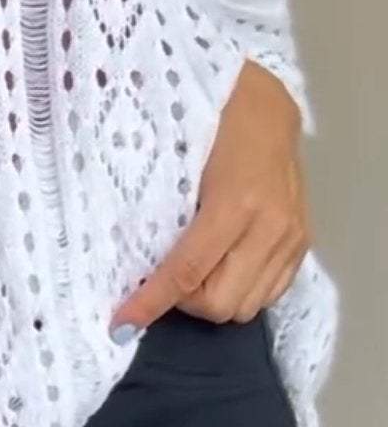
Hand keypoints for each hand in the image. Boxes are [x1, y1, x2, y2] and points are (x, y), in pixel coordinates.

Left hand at [110, 61, 310, 333]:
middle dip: (184, 302)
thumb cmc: (208, 123)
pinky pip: (270, 294)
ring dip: (211, 299)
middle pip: (220, 303)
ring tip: (194, 273)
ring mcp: (291, 237)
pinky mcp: (303, 242)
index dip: (151, 303)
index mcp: (235, 203)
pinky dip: (240, 292)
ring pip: (246, 307)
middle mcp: (270, 226)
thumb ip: (162, 217)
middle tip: (164, 281)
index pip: (187, 272)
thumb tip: (132, 269)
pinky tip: (222, 269)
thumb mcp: (177, 165)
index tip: (122, 324)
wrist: (263, 102)